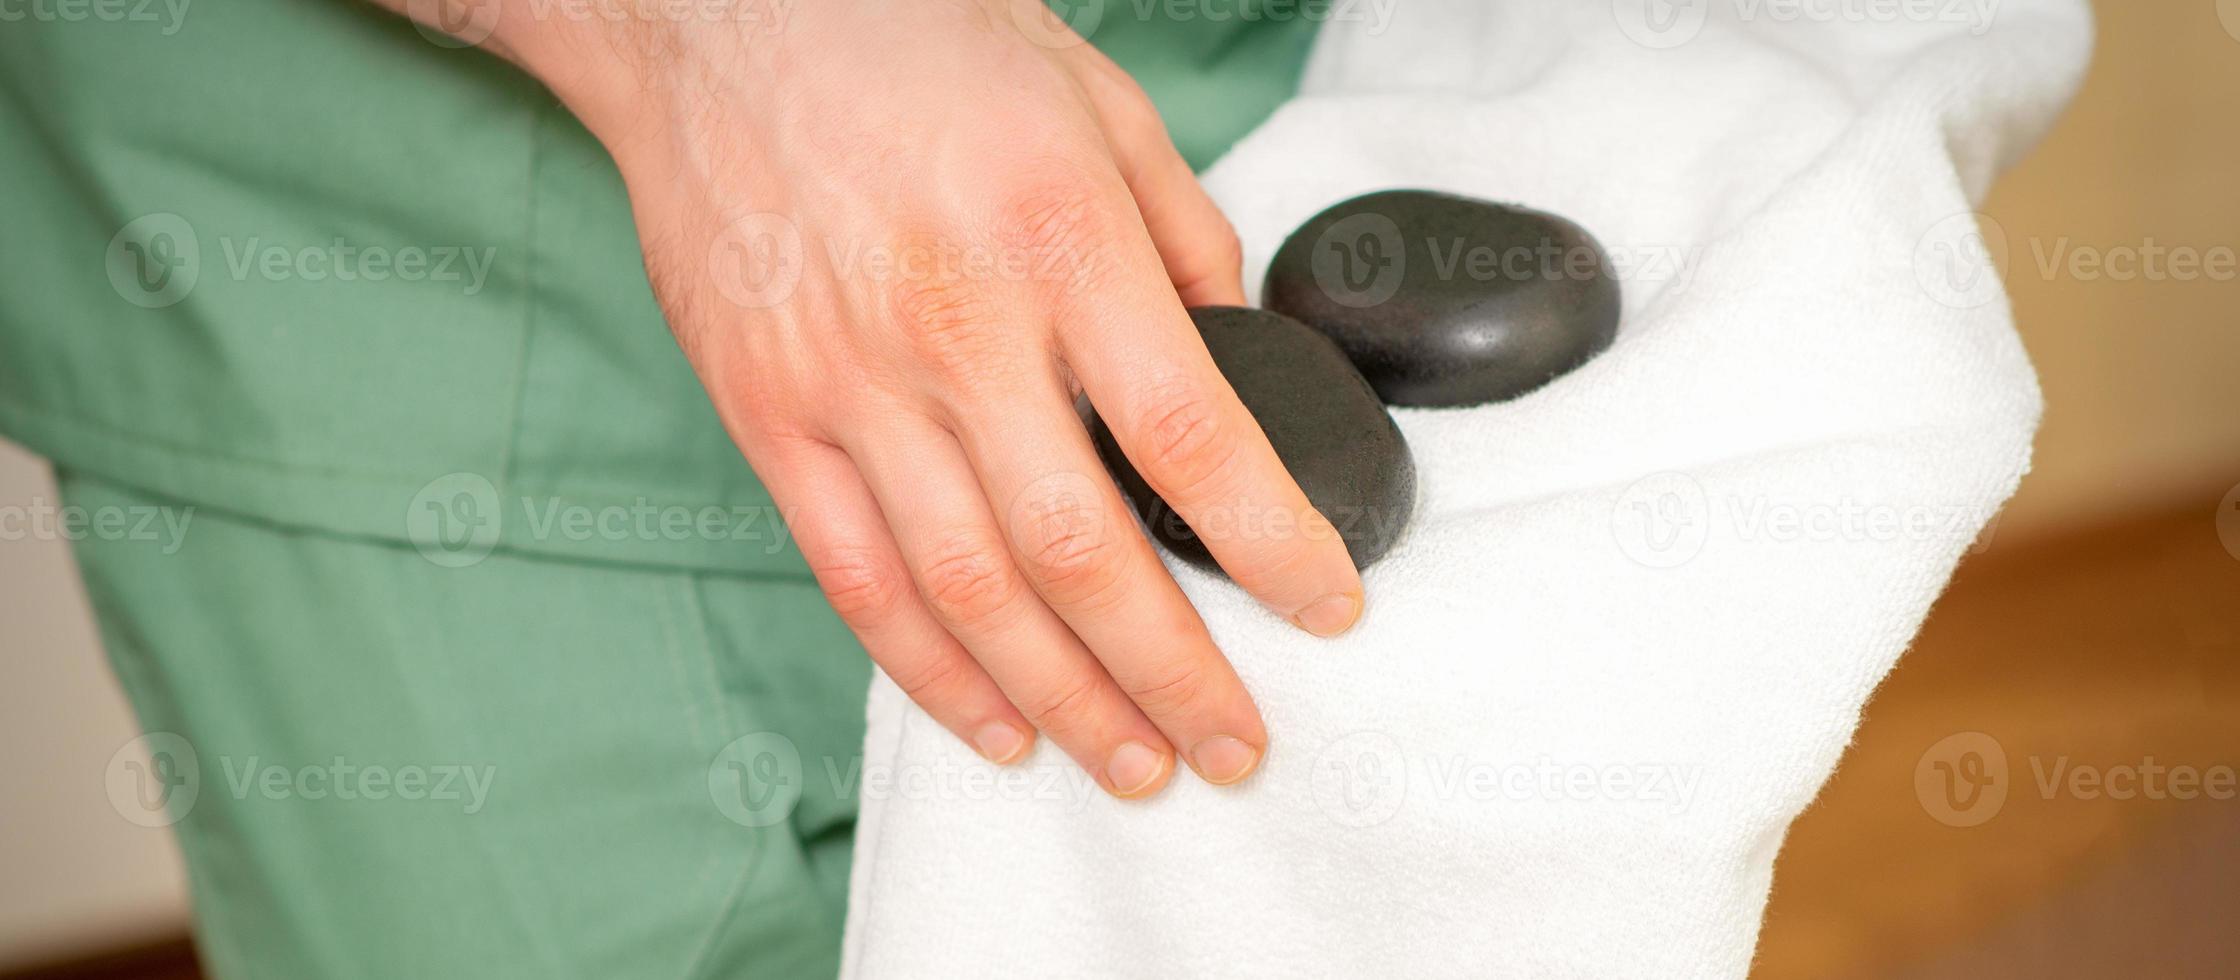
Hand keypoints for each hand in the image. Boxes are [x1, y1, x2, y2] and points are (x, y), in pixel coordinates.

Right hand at [412, 0, 1366, 797]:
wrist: (718, 19)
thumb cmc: (914, 45)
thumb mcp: (1096, 104)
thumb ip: (1182, 237)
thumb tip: (1234, 359)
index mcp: (1059, 242)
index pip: (1190, 436)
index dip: (1272, 545)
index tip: (1327, 609)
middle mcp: (955, 329)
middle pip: (1084, 552)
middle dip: (1175, 672)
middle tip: (1234, 744)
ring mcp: (852, 386)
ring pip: (971, 592)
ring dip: (1063, 701)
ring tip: (1134, 764)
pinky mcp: (772, 418)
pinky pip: (857, 580)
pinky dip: (930, 672)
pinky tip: (995, 725)